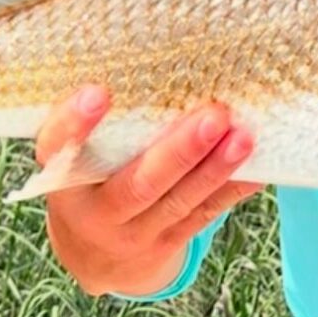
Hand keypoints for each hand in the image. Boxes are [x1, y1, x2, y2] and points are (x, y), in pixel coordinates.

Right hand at [35, 85, 260, 297]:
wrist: (94, 258)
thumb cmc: (87, 182)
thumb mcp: (73, 158)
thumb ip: (94, 125)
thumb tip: (147, 57)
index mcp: (62, 179)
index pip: (59, 149)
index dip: (76, 123)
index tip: (98, 91)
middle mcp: (95, 212)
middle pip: (138, 184)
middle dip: (179, 151)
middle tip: (213, 117)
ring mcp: (133, 234)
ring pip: (178, 202)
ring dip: (215, 169)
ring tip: (244, 138)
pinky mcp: (166, 243)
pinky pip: (203, 215)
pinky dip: (231, 191)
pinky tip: (257, 169)